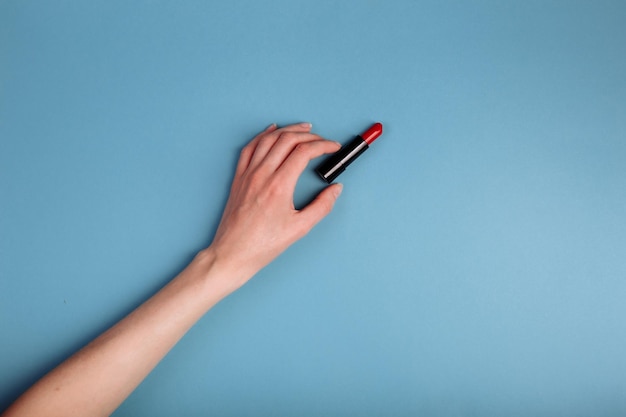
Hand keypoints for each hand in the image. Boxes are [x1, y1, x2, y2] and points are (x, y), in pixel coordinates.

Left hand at [209, 122, 342, 286]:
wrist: (233, 253)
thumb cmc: (263, 245)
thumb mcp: (300, 228)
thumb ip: (322, 206)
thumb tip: (335, 190)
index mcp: (279, 186)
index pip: (304, 152)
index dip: (323, 145)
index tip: (333, 148)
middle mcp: (262, 175)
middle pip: (288, 140)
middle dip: (310, 136)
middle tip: (323, 140)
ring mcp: (248, 174)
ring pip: (269, 139)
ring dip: (288, 130)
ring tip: (304, 128)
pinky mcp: (239, 178)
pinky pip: (250, 147)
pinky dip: (263, 135)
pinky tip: (272, 130)